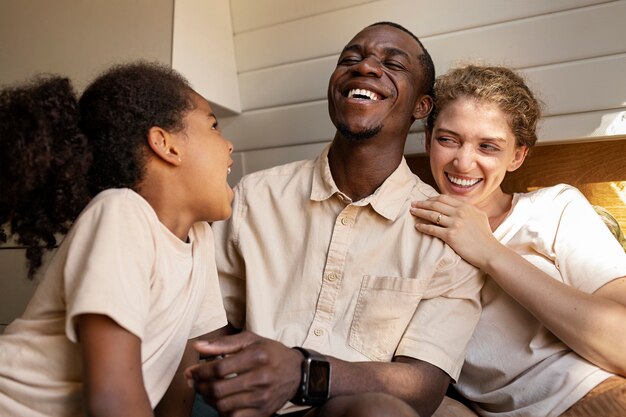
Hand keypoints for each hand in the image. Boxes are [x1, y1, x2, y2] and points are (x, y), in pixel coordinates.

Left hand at [184, 331, 302, 416]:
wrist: (297, 372)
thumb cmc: (271, 353)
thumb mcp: (251, 340)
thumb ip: (223, 343)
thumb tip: (197, 346)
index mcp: (257, 356)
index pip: (220, 368)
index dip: (200, 371)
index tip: (191, 372)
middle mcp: (261, 378)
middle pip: (219, 389)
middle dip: (201, 387)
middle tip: (195, 383)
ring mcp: (262, 397)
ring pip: (224, 405)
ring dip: (209, 399)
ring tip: (207, 391)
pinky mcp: (263, 412)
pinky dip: (223, 411)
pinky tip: (222, 402)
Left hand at [410, 195, 501, 268]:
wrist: (490, 252)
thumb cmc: (485, 237)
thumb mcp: (480, 216)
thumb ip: (468, 209)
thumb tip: (458, 206)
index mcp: (466, 207)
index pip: (444, 198)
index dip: (432, 198)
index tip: (425, 200)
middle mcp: (460, 212)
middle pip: (436, 204)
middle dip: (422, 203)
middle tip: (413, 204)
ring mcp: (455, 223)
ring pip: (432, 215)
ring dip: (420, 212)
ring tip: (412, 212)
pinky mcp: (451, 236)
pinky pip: (432, 229)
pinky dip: (423, 227)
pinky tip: (417, 226)